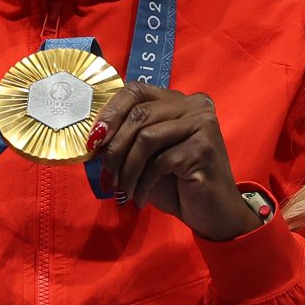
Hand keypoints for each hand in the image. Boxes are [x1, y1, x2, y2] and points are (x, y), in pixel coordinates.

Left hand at [86, 83, 260, 240]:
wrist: (212, 213)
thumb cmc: (176, 185)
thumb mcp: (146, 157)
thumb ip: (126, 139)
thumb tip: (93, 137)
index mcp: (178, 100)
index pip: (136, 90)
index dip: (110, 112)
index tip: (94, 140)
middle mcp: (194, 105)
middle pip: (139, 115)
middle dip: (115, 148)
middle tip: (106, 176)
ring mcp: (202, 124)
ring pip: (146, 137)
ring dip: (127, 169)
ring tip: (122, 190)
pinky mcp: (204, 147)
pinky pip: (160, 161)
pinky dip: (143, 182)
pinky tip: (140, 197)